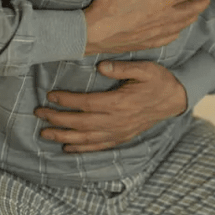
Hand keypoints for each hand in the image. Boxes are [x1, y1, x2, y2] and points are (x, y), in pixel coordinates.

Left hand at [34, 61, 187, 152]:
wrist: (175, 100)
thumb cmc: (158, 81)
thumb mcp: (145, 69)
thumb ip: (123, 68)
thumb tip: (101, 65)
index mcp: (120, 103)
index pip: (87, 104)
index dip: (67, 101)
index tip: (50, 96)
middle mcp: (117, 121)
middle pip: (81, 123)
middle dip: (57, 119)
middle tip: (38, 113)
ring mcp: (119, 132)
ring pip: (86, 138)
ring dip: (64, 136)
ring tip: (44, 133)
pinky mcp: (122, 137)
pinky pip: (98, 146)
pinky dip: (81, 149)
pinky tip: (67, 148)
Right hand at [84, 0, 212, 55]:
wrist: (94, 33)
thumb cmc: (109, 5)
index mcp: (161, 0)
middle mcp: (165, 18)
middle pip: (193, 9)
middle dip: (204, 1)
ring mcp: (159, 32)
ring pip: (184, 24)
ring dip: (194, 15)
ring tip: (197, 9)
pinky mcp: (150, 42)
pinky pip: (172, 37)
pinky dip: (179, 29)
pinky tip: (178, 28)